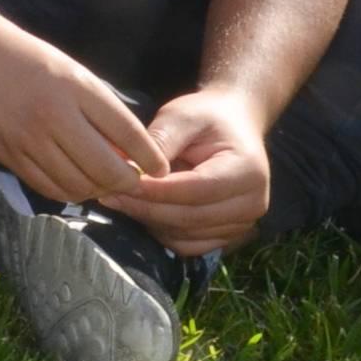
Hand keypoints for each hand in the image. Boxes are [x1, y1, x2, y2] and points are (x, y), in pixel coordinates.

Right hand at [0, 17, 167, 207]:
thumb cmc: (25, 57)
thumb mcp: (71, 71)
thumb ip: (99, 109)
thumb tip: (128, 152)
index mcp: (75, 87)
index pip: (127, 132)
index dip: (149, 158)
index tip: (160, 169)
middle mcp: (53, 115)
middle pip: (105, 168)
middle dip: (126, 181)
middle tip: (131, 180)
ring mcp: (26, 138)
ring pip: (76, 185)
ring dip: (96, 189)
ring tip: (101, 181)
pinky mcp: (5, 153)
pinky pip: (46, 187)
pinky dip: (67, 191)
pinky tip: (73, 181)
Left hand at [103, 89, 273, 256]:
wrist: (233, 128)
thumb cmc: (207, 118)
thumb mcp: (183, 115)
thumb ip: (162, 139)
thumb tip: (133, 169)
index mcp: (248, 172)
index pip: (195, 190)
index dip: (155, 190)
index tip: (119, 182)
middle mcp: (252, 204)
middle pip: (189, 217)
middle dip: (145, 207)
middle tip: (108, 193)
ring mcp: (242, 225)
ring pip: (185, 235)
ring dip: (150, 220)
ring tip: (121, 198)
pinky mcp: (227, 237)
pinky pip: (187, 245)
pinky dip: (162, 231)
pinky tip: (143, 209)